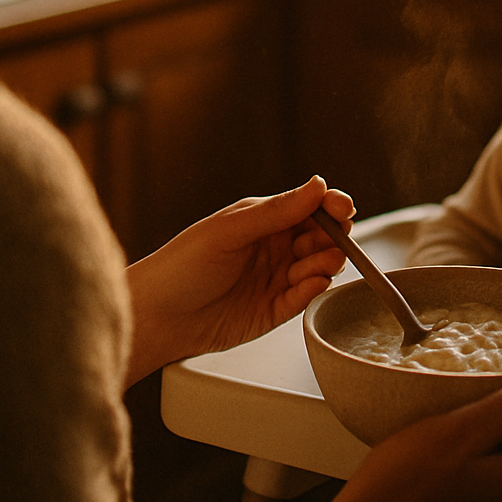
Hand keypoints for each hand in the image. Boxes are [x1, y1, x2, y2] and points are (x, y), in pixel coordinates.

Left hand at [123, 176, 351, 384]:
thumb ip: (276, 211)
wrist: (157, 316)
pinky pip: (306, 297)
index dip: (331, 206)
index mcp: (263, 220)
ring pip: (319, 266)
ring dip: (326, 263)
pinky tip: (310, 284)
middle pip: (322, 237)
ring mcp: (276, 278)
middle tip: (333, 241)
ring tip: (316, 264)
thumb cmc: (181, 266)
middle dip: (333, 237)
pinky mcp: (275, 309)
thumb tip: (317, 185)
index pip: (309, 207)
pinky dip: (313, 289)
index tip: (344, 209)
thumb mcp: (229, 231)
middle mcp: (273, 247)